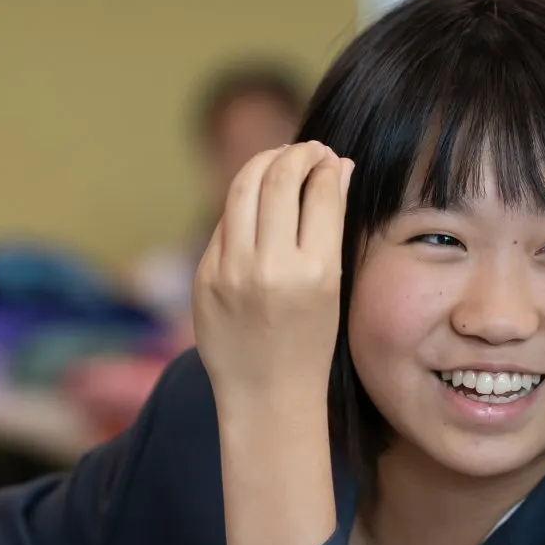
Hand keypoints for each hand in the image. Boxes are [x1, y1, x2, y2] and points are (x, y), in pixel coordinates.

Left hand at [193, 142, 352, 406]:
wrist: (267, 394)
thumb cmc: (311, 342)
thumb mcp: (334, 287)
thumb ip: (331, 227)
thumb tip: (340, 168)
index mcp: (316, 272)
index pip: (321, 192)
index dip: (327, 164)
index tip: (331, 158)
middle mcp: (271, 267)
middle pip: (278, 179)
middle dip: (296, 154)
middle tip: (307, 150)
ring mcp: (232, 270)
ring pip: (243, 188)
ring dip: (264, 163)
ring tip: (279, 160)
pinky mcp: (205, 275)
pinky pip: (225, 221)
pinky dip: (244, 202)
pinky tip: (258, 200)